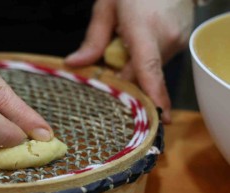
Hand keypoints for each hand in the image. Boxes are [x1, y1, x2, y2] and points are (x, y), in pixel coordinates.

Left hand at [65, 0, 194, 122]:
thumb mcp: (106, 7)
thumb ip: (93, 40)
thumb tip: (75, 65)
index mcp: (144, 29)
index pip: (148, 69)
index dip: (153, 96)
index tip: (160, 118)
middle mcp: (165, 39)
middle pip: (141, 77)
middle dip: (122, 80)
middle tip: (104, 72)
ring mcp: (176, 41)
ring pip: (148, 70)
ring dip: (132, 67)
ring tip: (121, 46)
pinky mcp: (179, 41)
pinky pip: (156, 61)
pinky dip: (142, 60)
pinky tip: (133, 44)